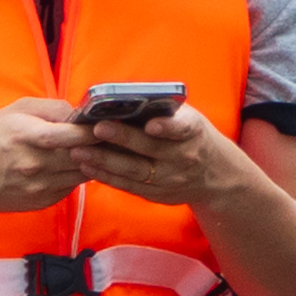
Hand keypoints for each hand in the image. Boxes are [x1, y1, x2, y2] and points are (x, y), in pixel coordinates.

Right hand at [0, 96, 117, 226]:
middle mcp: (35, 164)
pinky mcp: (44, 201)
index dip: (96, 130)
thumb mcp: (17, 110)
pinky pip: (73, 186)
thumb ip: (53, 108)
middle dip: (103, 146)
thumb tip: (82, 113)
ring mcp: (40, 186)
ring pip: (84, 173)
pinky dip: (79, 174)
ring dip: (95, 161)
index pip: (73, 135)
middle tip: (120, 135)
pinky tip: (80, 164)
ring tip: (106, 148)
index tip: (112, 123)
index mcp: (27, 136)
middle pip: (84, 156)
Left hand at [81, 99, 264, 216]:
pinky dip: (107, 177)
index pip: (182, 128)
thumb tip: (122, 100)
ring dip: (104, 161)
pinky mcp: (158, 195)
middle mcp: (184, 157)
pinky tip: (87, 167)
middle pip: (150, 149)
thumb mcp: (189, 118)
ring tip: (79, 151)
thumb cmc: (192, 136)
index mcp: (193, 132)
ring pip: (134, 171)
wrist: (215, 175)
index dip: (166, 127)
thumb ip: (163, 111)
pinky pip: (129, 186)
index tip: (151, 125)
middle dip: (122, 139)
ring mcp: (171, 180)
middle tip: (96, 129)